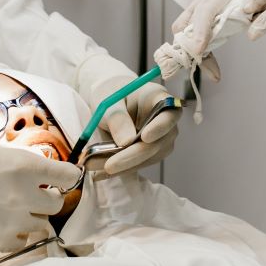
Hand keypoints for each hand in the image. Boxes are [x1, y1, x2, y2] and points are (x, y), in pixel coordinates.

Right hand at [0, 144, 81, 252]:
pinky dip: (16, 233)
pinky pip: (23, 240)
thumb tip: (48, 174)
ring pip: (40, 223)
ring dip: (30, 216)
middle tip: (28, 194)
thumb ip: (25, 164)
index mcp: (25, 167)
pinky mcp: (2, 241)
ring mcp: (14, 221)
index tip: (62, 180)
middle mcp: (25, 195)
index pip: (69, 177)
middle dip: (46, 198)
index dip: (67, 178)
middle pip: (57, 203)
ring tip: (9, 209)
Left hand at [76, 53, 180, 174]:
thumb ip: (117, 116)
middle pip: (158, 142)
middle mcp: (165, 120)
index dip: (160, 127)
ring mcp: (161, 138)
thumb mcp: (109, 99)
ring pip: (149, 157)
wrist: (110, 101)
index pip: (168, 114)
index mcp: (158, 98)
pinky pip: (139, 164)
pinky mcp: (151, 152)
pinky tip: (100, 173)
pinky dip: (121, 169)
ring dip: (125, 166)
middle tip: (109, 165)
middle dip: (133, 156)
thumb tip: (126, 141)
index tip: (144, 137)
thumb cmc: (112, 92)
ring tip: (97, 168)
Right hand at [170, 0, 265, 79]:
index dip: (200, 30)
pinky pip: (188, 38)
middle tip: (211, 70)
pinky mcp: (197, 19)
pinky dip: (197, 54)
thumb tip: (259, 18)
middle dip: (190, 49)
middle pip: (186, 25)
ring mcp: (197, 10)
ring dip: (192, 54)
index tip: (199, 50)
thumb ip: (263, 1)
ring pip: (182, 33)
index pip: (205, 9)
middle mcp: (203, 0)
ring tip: (214, 73)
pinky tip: (213, 69)